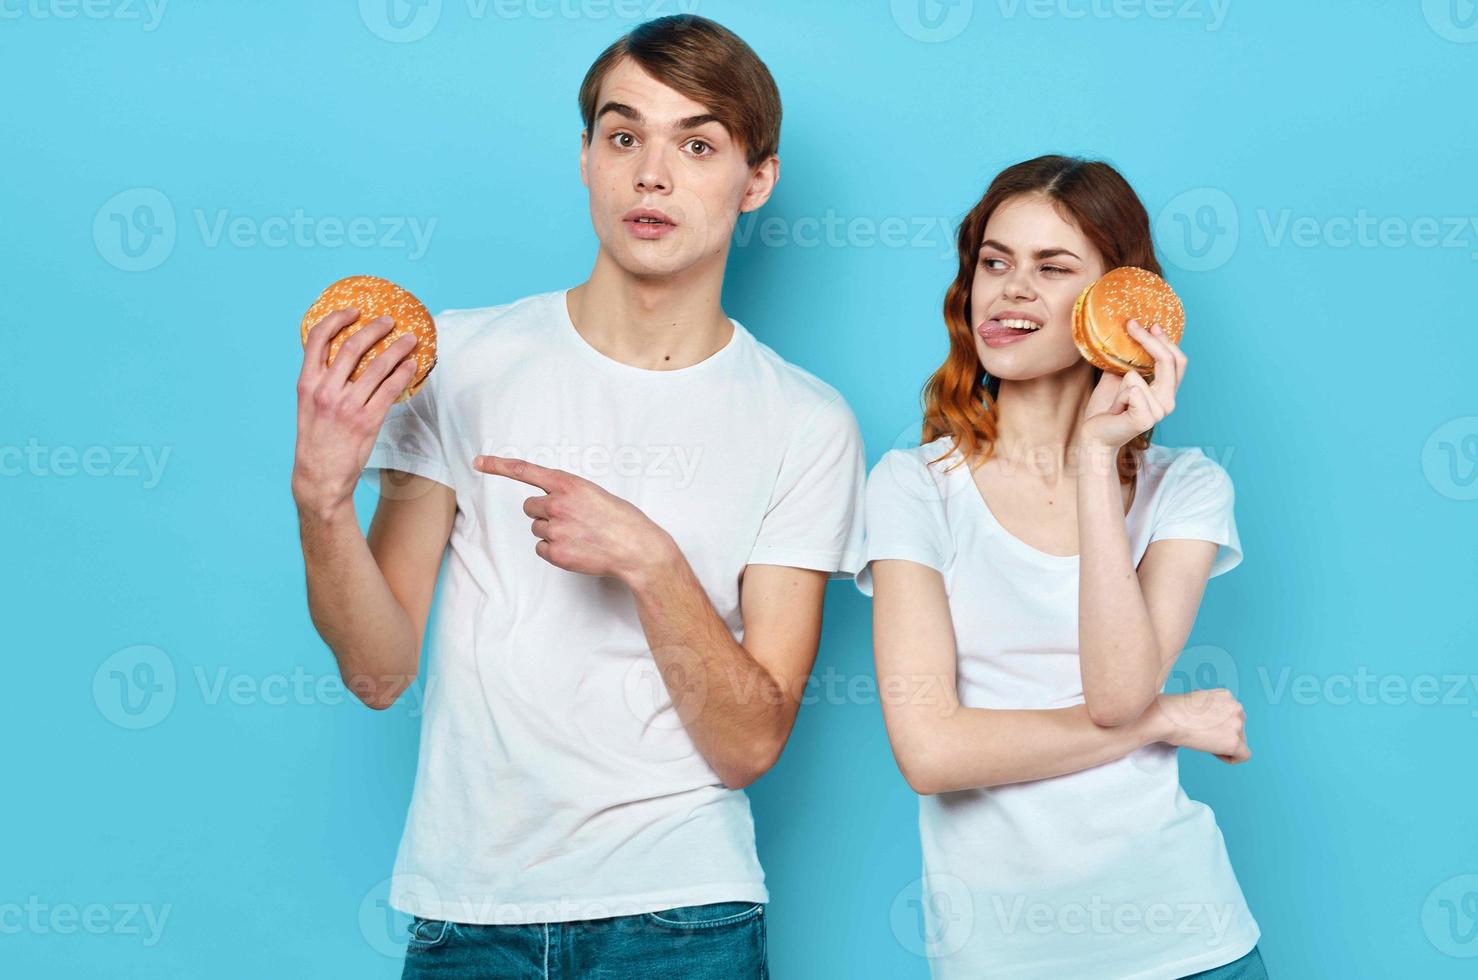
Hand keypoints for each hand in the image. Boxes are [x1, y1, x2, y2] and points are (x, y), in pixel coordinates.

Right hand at [291, 309, 419, 514]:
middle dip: (374, 328)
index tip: (353, 311)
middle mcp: (326, 390)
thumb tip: (342, 357)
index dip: (337, 318)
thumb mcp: (308, 406)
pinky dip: (404, 372)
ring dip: (397, 347)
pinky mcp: (367, 420)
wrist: (319, 477)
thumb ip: (321, 381)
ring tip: (409, 339)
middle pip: (353, 345)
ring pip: (377, 365)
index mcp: (307, 383)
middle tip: (389, 321)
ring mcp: (347, 405)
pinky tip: (412, 365)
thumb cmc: (316, 440)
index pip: (318, 338)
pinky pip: (390, 388)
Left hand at [473, 455, 677, 585]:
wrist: (637, 549)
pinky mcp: (556, 553)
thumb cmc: (622, 520)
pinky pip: (541, 549)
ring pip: (536, 529)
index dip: (498, 465)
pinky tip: (577, 549)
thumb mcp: (595, 494)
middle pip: (529, 507)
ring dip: (552, 532)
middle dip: (544, 512)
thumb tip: (550, 502)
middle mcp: (557, 504)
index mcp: (568, 484)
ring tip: (579, 535)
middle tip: (570, 519)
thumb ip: (569, 493)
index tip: (478, 462)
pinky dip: (555, 550)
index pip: (525, 471)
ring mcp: (555, 530)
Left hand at [1078, 321, 1187, 452]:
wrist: (1094, 436)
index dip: (1166, 341)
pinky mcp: (1146, 419)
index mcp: (1166, 392)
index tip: (1152, 324)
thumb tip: (1124, 336)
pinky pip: (1130, 389)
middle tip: (1131, 324)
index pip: (1177, 361)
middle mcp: (1168, 402)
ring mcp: (1159, 412)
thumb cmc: (1106, 409)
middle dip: (1148, 340)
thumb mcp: (1117, 379)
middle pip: (1168, 361)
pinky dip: (1117, 396)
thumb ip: (1127, 362)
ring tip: (1116, 401)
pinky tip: (1115, 410)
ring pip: (1137, 376)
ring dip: (1120, 384)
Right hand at [1153, 688, 1249, 763]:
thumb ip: (1210, 709)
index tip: (1203, 727)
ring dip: (1223, 745)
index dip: (1217, 725)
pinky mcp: (1234, 742)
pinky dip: (1230, 758)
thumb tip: (1211, 721)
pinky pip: (1243, 756)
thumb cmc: (1173, 711)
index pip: (1231, 716)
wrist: (1167, 718)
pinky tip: (1213, 753)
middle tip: (1202, 735)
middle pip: (1238, 729)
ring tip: (1204, 742)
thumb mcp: (1196, 701)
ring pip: (1240, 742)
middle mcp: (1236, 707)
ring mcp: (1237, 724)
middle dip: (1222, 735)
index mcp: (1227, 696)